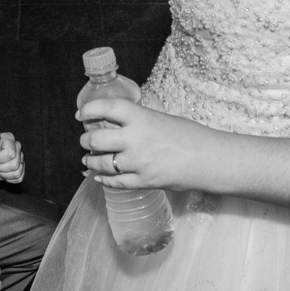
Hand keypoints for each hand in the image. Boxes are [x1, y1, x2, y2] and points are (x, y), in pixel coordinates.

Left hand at [0, 130, 24, 182]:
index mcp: (9, 138)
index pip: (10, 153)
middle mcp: (17, 147)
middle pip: (14, 164)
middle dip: (1, 167)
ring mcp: (19, 158)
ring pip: (17, 172)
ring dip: (4, 173)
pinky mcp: (19, 167)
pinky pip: (20, 177)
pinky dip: (9, 178)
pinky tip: (3, 173)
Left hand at [77, 98, 213, 190]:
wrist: (209, 159)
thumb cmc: (189, 136)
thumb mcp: (160, 119)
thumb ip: (138, 121)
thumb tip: (118, 123)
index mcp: (141, 117)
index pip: (106, 108)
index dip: (89, 110)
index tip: (81, 114)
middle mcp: (135, 139)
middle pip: (96, 139)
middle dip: (86, 140)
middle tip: (86, 140)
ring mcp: (137, 162)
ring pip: (101, 163)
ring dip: (91, 161)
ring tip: (88, 159)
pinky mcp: (143, 182)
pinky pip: (115, 182)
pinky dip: (104, 179)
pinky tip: (100, 176)